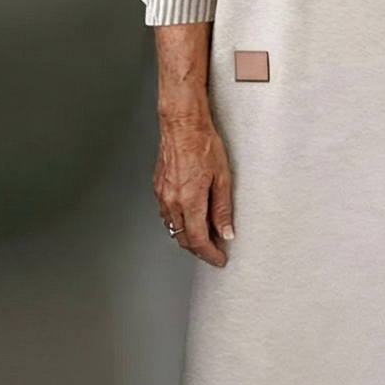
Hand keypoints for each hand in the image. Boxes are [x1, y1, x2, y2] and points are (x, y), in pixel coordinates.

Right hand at [154, 90, 234, 266]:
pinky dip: (178, 222)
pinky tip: (189, 217)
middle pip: (183, 238)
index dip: (209, 254)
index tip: (219, 259)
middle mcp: (172, 201)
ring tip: (205, 235)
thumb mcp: (223, 177)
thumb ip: (223, 208)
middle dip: (199, 248)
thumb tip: (226, 232)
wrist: (182, 125)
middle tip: (215, 249)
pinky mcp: (158, 187)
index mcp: (190, 201)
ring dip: (187, 236)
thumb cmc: (203, 144)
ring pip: (172, 228)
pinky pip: (166, 214)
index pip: (198, 240)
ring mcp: (162, 195)